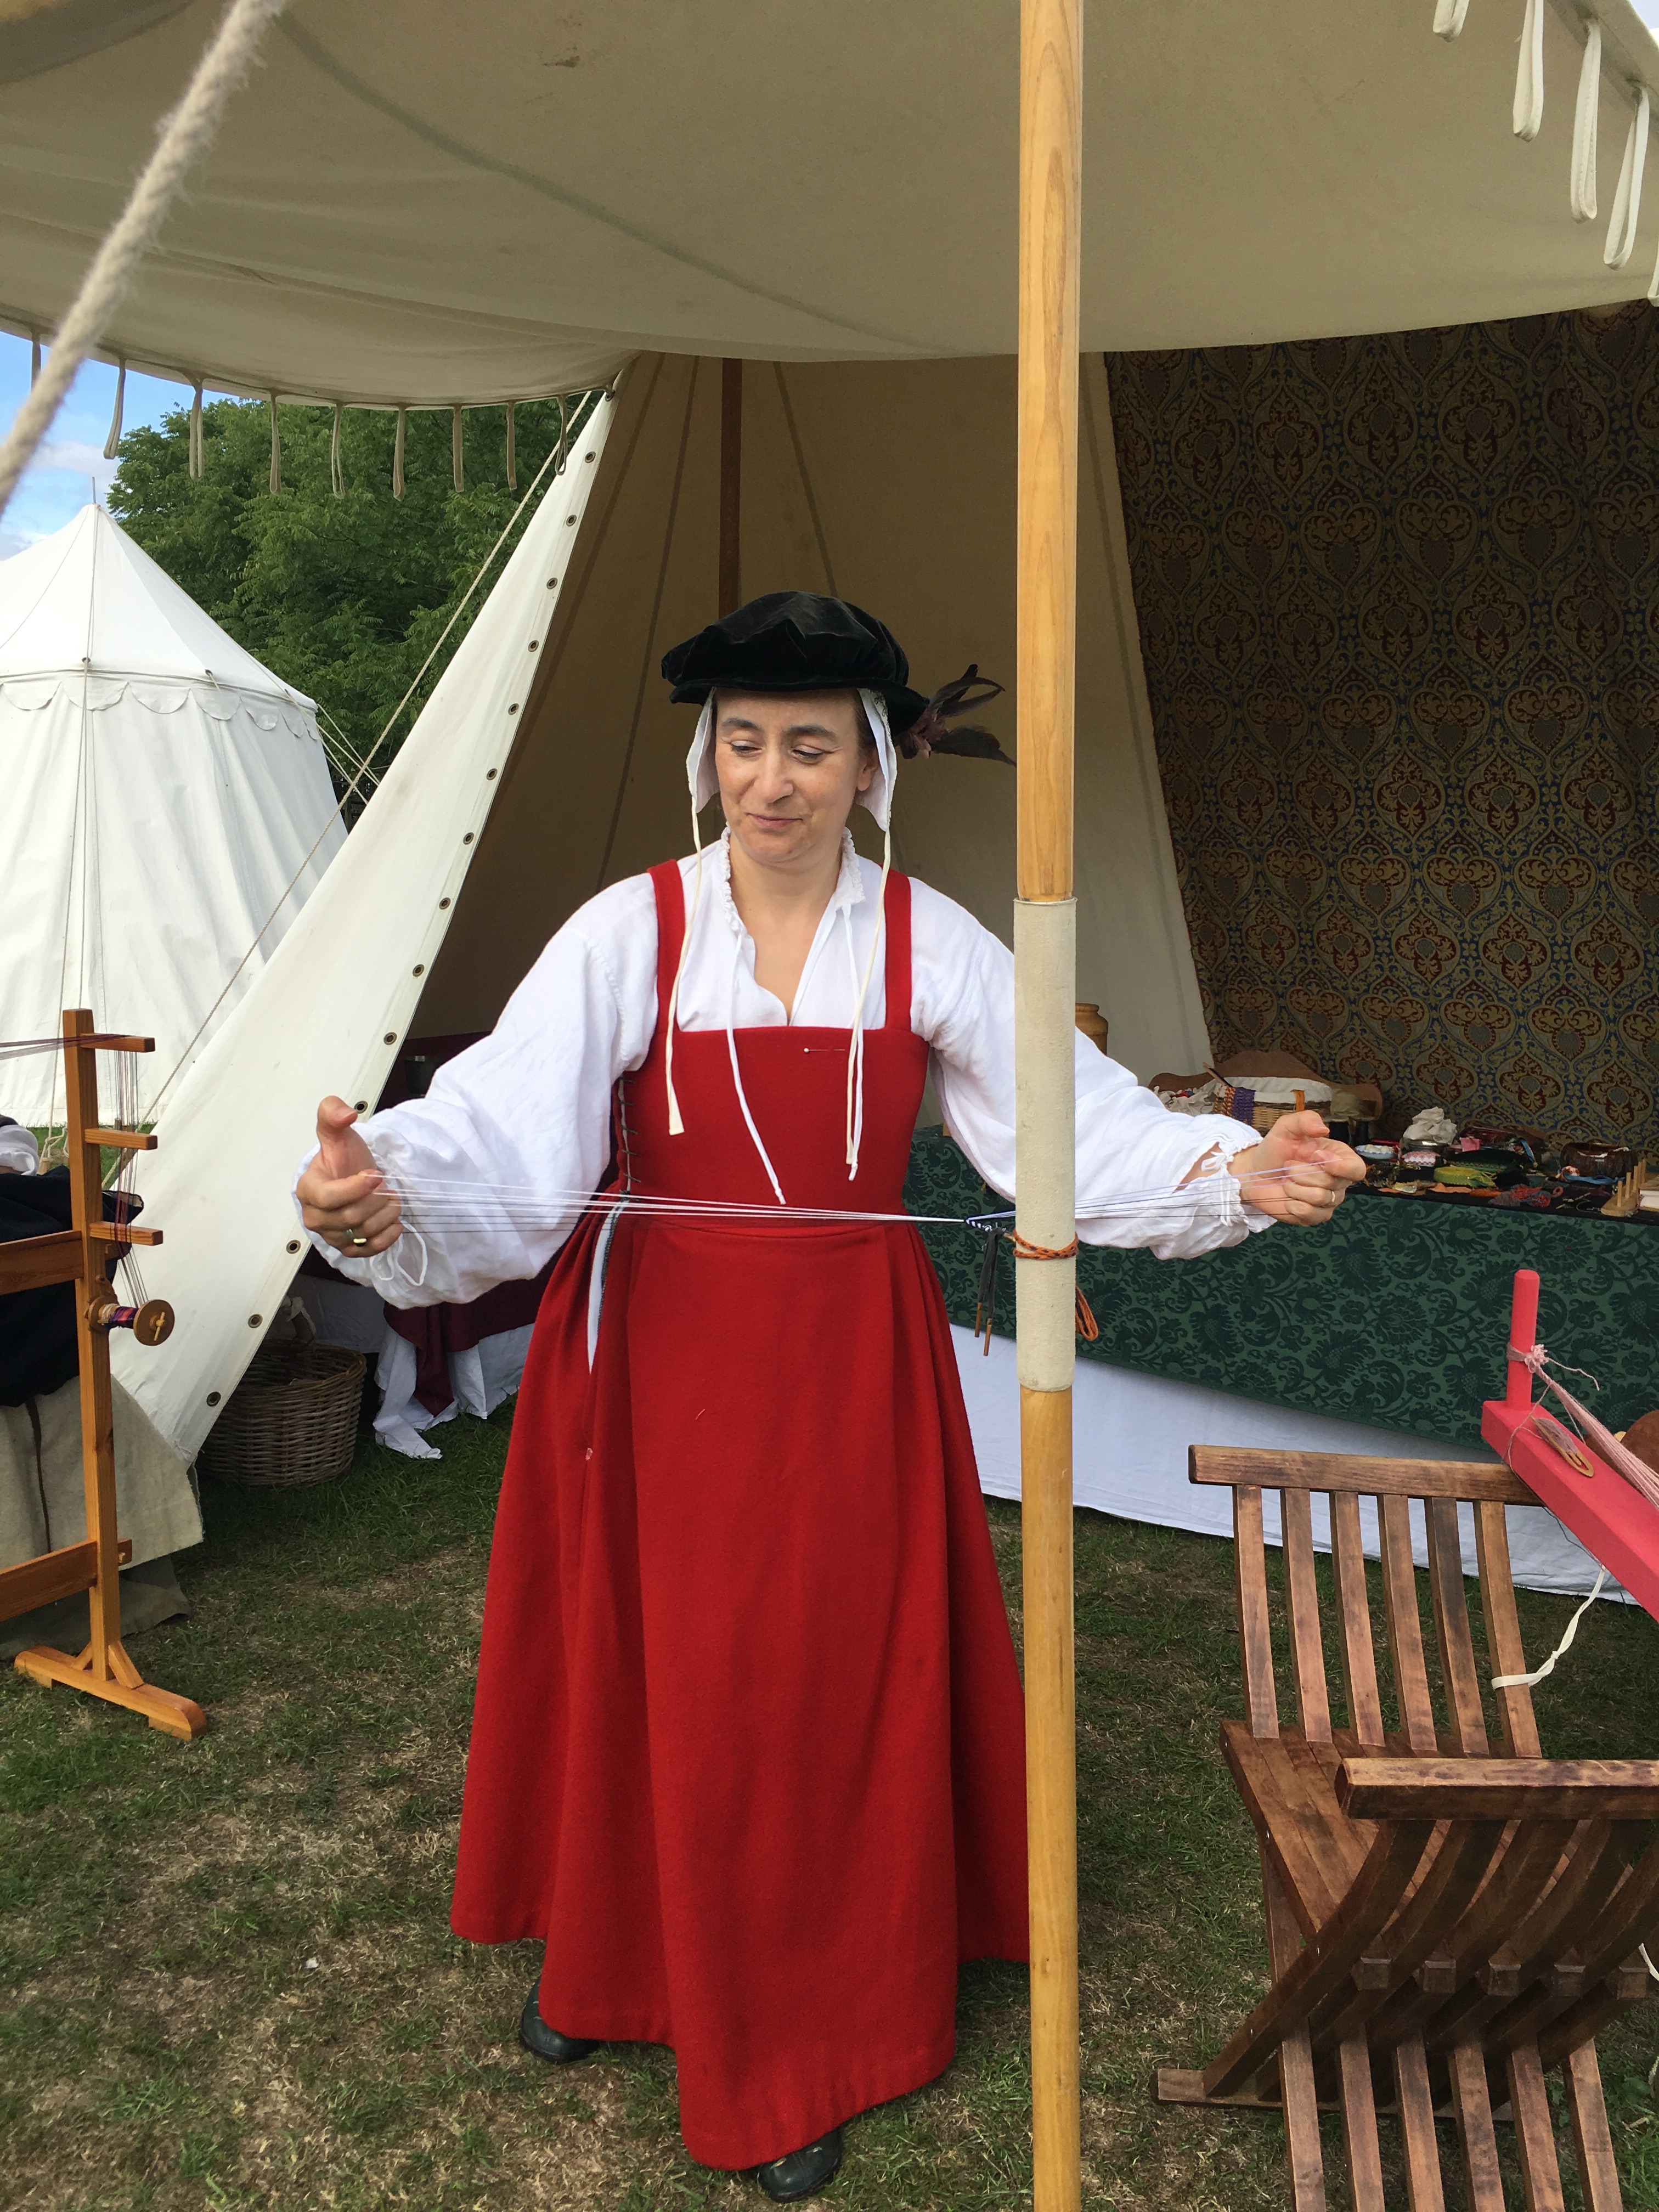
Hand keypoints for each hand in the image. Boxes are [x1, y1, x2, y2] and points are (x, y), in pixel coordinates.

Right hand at [296, 1097, 403, 1255]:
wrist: (352, 1177)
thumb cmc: (343, 1159)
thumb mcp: (338, 1133)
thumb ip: (333, 1114)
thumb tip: (344, 1114)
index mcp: (308, 1189)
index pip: (328, 1197)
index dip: (354, 1188)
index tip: (374, 1175)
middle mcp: (315, 1216)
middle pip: (348, 1217)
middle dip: (375, 1200)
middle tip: (387, 1187)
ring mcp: (331, 1234)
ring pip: (360, 1233)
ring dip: (384, 1215)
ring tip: (392, 1200)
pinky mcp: (348, 1247)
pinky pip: (366, 1251)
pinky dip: (385, 1238)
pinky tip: (395, 1223)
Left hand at [1226, 1109, 1363, 1226]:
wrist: (1255, 1173)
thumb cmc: (1275, 1150)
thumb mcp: (1286, 1128)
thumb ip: (1305, 1120)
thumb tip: (1324, 1128)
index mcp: (1339, 1158)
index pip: (1356, 1169)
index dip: (1339, 1166)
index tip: (1316, 1156)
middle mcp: (1338, 1181)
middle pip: (1332, 1183)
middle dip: (1303, 1173)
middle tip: (1288, 1166)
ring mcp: (1328, 1201)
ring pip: (1319, 1198)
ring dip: (1295, 1187)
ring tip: (1286, 1180)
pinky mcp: (1315, 1216)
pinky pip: (1310, 1214)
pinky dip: (1293, 1204)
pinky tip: (1287, 1197)